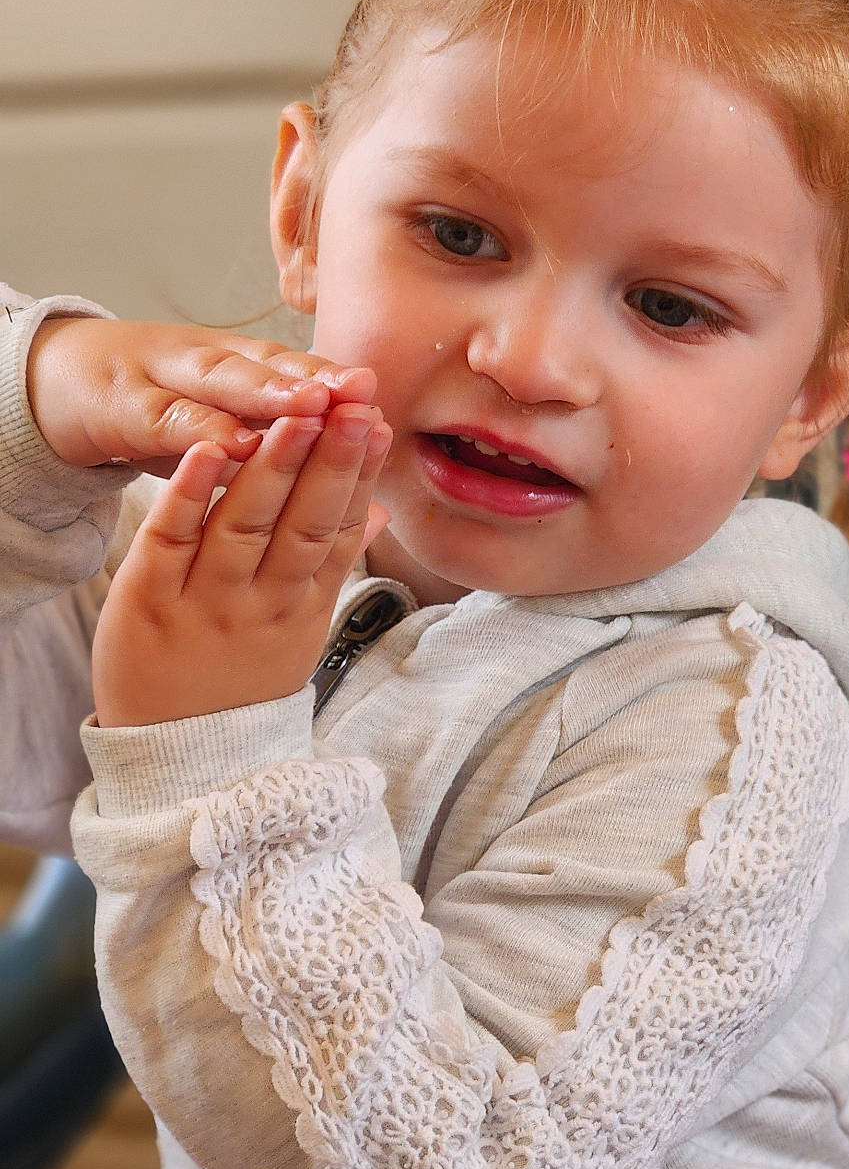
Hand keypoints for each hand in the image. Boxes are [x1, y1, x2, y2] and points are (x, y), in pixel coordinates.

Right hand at [27, 315, 376, 475]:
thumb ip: (276, 435)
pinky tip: (228, 448)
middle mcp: (206, 361)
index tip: (376, 395)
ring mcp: (162, 376)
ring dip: (264, 393)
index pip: (293, 370)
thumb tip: (355, 468)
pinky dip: (196, 432)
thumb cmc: (156, 409)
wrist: (58, 384)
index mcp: (237, 367)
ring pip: (216, 381)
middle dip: (312, 378)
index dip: (333, 381)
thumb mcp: (219, 419)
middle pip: (263, 366)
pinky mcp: (120, 406)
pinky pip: (162, 420)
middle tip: (357, 393)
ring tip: (308, 410)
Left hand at [92, 406, 392, 726]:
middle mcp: (263, 603)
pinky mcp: (149, 602)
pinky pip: (171, 541)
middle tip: (353, 405)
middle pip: (305, 525)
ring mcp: (207, 603)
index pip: (341, 532)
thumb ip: (335, 568)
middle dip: (332, 463)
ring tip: (297, 415)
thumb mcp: (302, 633)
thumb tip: (380, 513)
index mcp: (303, 606)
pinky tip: (209, 450)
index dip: (360, 478)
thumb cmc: (241, 687)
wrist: (183, 763)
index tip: (377, 424)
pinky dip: (189, 495)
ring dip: (273, 467)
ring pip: (246, 526)